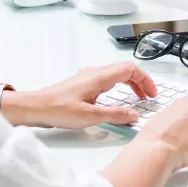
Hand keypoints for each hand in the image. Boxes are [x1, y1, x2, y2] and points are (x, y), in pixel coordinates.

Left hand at [0, 62, 157, 128]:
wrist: (35, 107)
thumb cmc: (57, 109)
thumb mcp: (90, 116)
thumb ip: (115, 115)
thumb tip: (134, 115)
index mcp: (99, 76)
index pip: (130, 70)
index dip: (145, 81)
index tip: (152, 94)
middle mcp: (95, 73)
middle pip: (125, 70)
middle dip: (140, 82)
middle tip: (148, 97)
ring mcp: (88, 77)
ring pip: (117, 74)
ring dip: (130, 84)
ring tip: (137, 98)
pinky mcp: (83, 84)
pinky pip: (108, 80)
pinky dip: (119, 87)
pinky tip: (117, 100)